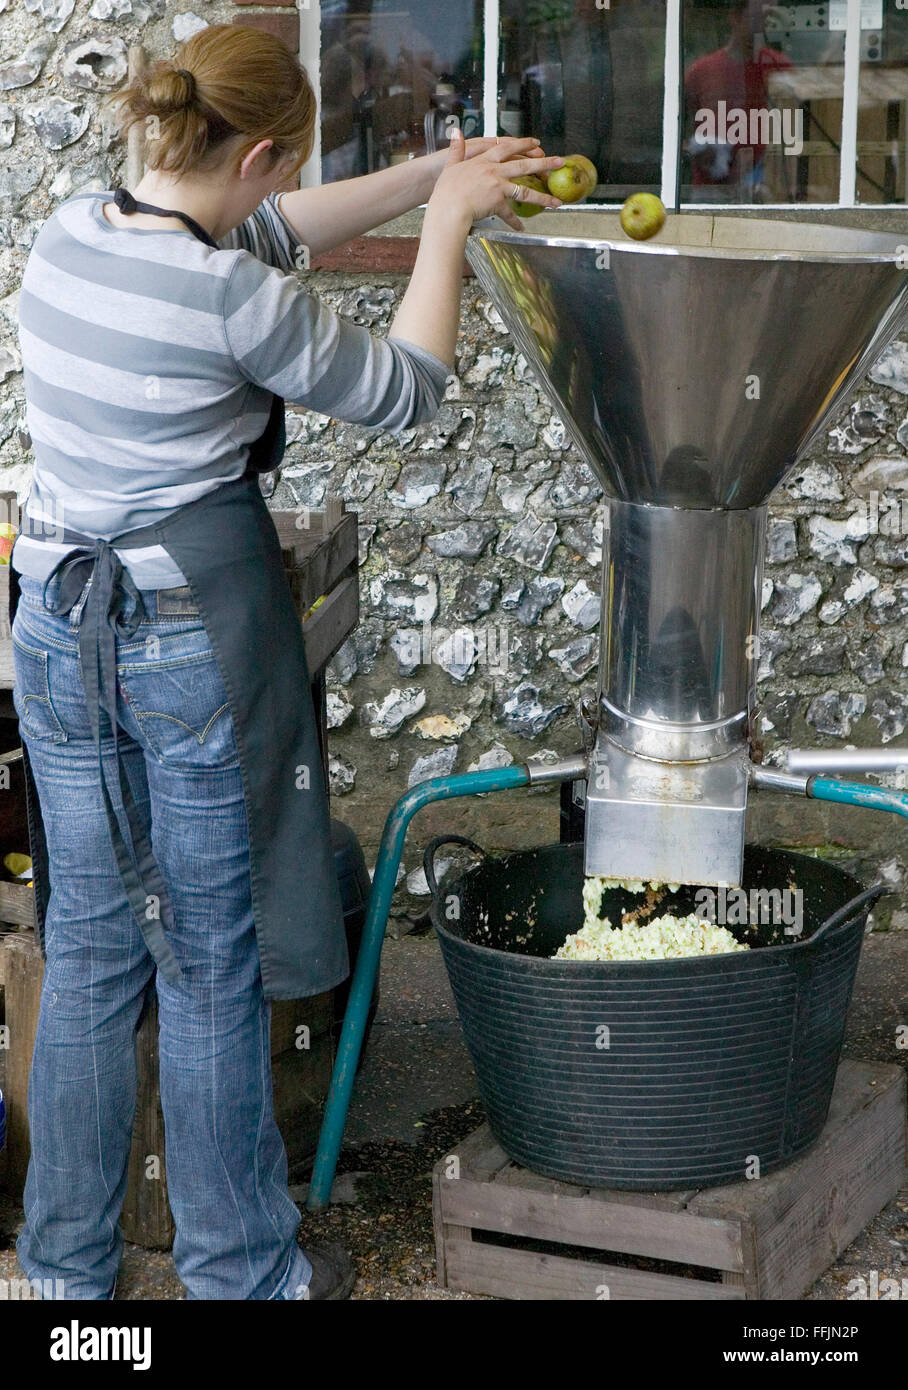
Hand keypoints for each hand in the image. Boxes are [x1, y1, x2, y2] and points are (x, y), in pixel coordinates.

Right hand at [426, 132, 564, 230]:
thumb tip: (455, 131)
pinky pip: (509, 214)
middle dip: (544, 163)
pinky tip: (521, 227)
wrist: (448, 207)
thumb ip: (456, 148)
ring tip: (556, 202)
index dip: (523, 144)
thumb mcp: (451, 165)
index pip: (507, 148)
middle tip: (560, 162)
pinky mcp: (497, 203)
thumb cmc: (446, 189)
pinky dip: (514, 222)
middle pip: (524, 165)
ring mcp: (497, 187)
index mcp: (484, 161)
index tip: (536, 143)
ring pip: (525, 191)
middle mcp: (494, 171)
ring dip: (543, 197)